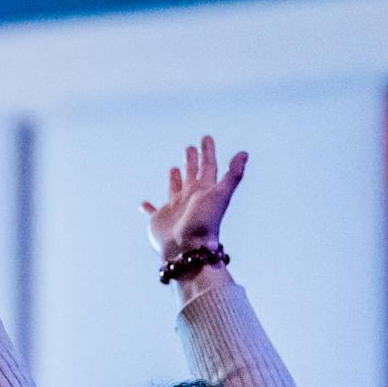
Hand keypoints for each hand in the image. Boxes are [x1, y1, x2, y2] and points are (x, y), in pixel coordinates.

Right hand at [143, 136, 247, 258]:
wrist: (188, 248)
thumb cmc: (204, 222)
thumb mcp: (221, 194)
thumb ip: (233, 174)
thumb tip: (244, 153)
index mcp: (204, 190)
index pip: (208, 166)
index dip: (208, 152)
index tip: (205, 138)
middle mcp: (190, 198)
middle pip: (192, 175)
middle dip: (192, 161)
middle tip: (190, 147)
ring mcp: (174, 209)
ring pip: (174, 189)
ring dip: (174, 179)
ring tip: (174, 169)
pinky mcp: (159, 220)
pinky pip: (152, 211)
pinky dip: (147, 207)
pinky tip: (143, 204)